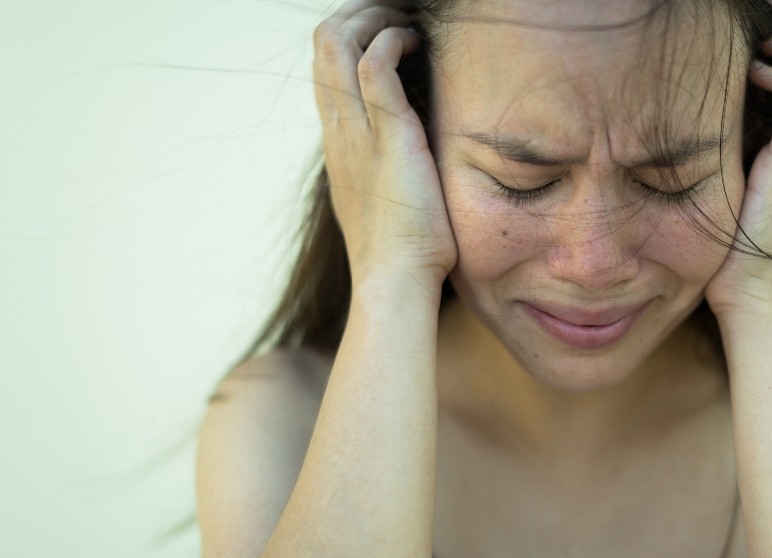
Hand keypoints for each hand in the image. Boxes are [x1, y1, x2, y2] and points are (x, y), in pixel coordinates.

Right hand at [313, 0, 456, 287]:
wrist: (396, 284)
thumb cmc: (404, 252)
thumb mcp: (387, 201)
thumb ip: (388, 172)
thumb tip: (410, 162)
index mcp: (338, 144)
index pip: (324, 70)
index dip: (349, 38)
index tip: (383, 32)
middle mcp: (339, 131)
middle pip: (322, 45)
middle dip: (356, 13)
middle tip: (393, 12)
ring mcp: (358, 132)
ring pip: (338, 44)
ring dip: (371, 17)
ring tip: (404, 18)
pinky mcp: (388, 136)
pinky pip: (374, 66)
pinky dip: (392, 40)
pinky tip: (416, 44)